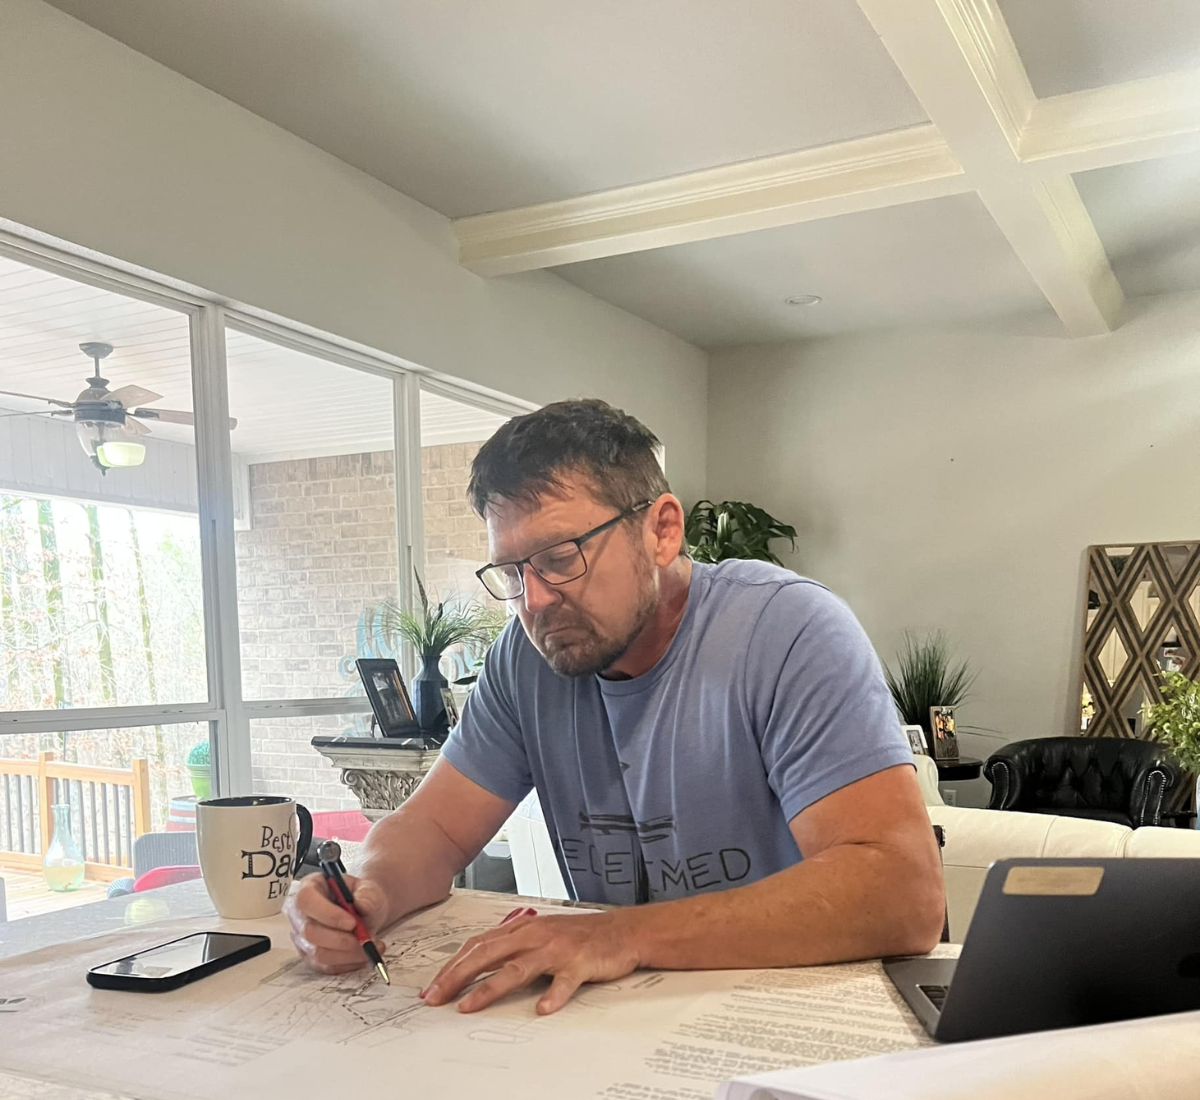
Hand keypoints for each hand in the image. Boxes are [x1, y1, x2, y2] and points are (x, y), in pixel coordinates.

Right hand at [285, 873, 389, 975]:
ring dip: (347, 954)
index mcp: (310, 886)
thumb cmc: (361, 897)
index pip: (306, 900)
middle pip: (309, 931)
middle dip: (341, 940)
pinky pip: (325, 966)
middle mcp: (299, 913)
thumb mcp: (369, 889)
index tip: (353, 922)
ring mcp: (301, 937)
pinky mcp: (309, 956)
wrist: (364, 911)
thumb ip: (368, 895)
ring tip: (370, 946)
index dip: (327, 913)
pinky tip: (363, 955)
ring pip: (318, 953)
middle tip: (365, 939)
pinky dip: (347, 963)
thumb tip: (361, 905)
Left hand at [422, 910, 640, 1015]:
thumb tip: (479, 963)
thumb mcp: (541, 934)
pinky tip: (543, 1008)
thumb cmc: (579, 936)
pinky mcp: (581, 962)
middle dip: (458, 976)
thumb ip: (513, 945)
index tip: (433, 987)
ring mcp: (557, 949)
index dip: (453, 965)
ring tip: (469, 1006)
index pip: (479, 944)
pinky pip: (565, 981)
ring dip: (490, 988)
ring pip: (518, 967)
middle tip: (436, 997)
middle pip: (489, 953)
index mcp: (524, 928)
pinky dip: (553, 994)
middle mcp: (536, 935)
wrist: (622, 930)